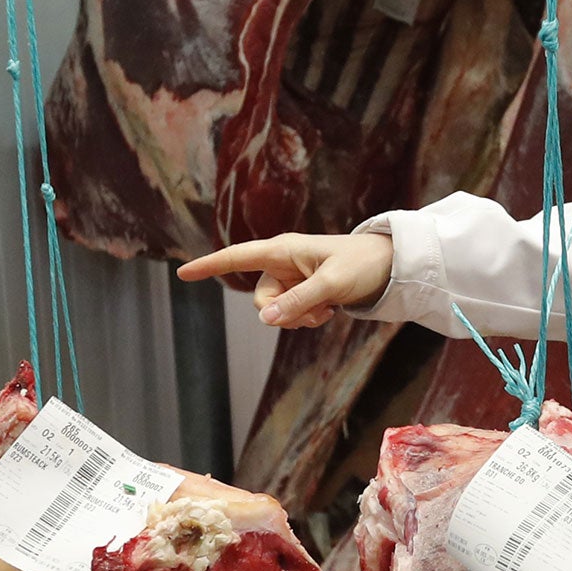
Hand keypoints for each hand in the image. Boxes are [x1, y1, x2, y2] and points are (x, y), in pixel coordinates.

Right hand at [177, 233, 395, 326]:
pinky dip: (306, 318)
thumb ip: (299, 301)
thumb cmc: (362, 265)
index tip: (182, 273)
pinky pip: (291, 314)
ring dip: (298, 319)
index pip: (237, 257)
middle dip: (282, 315)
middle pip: (261, 300)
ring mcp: (292, 279)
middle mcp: (282, 263)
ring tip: (326, 310)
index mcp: (283, 250)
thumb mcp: (332, 284)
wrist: (389, 267)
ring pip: (277, 312)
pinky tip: (328, 311)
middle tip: (314, 314)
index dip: (209, 266)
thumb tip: (266, 319)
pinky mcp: (303, 291)